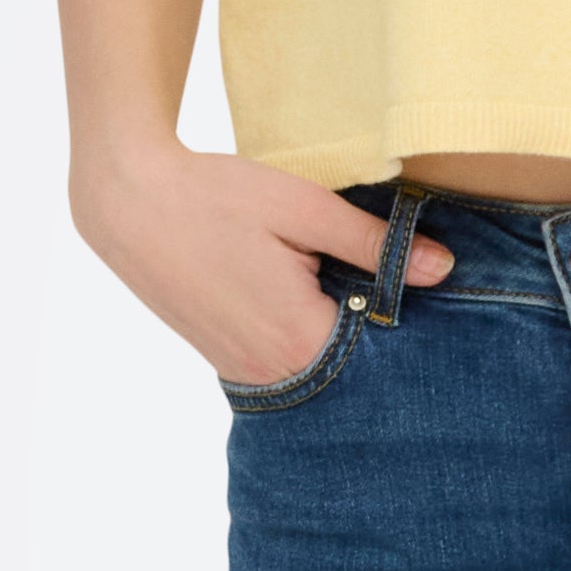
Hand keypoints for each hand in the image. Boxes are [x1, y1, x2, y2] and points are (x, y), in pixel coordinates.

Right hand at [72, 142, 452, 380]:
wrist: (128, 201)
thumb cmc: (215, 197)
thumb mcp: (304, 209)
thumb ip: (374, 244)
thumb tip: (443, 269)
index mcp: (299, 341)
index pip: (384, 348)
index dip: (409, 314)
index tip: (422, 282)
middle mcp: (270, 373)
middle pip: (352, 363)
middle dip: (375, 324)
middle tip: (393, 277)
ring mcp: (242, 372)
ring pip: (319, 362)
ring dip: (339, 327)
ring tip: (342, 278)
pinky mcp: (225, 359)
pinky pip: (285, 358)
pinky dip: (306, 329)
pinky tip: (304, 288)